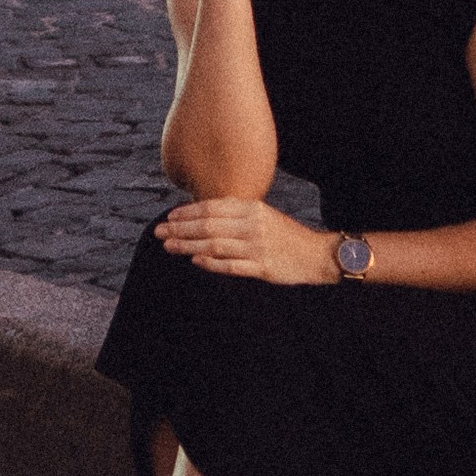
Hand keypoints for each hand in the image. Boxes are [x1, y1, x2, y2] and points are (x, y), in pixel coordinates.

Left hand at [155, 196, 339, 283]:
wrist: (316, 254)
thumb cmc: (285, 235)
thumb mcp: (263, 215)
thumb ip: (237, 213)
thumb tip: (203, 214)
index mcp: (252, 208)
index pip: (212, 208)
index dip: (187, 212)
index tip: (169, 216)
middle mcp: (253, 225)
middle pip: (209, 226)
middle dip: (180, 228)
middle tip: (159, 232)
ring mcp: (257, 247)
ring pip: (215, 245)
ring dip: (188, 246)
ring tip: (169, 246)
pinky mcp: (263, 268)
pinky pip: (231, 266)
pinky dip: (211, 264)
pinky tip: (195, 262)